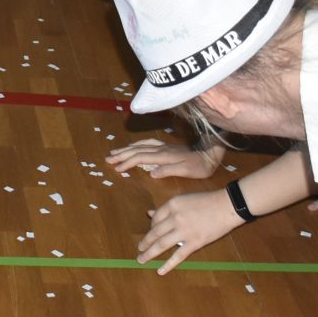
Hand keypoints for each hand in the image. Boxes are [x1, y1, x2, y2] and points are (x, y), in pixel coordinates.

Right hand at [107, 139, 223, 179]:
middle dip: (121, 154)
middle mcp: (160, 149)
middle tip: (108, 158)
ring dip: (126, 148)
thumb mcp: (186, 171)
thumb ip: (168, 171)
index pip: (140, 158)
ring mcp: (163, 146)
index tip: (116, 168)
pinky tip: (133, 146)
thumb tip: (151, 173)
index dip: (127, 162)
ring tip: (115, 152)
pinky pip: (146, 143)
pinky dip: (136, 144)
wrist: (210, 153)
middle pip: (137, 150)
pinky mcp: (166, 146)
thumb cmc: (199, 166)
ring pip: (140, 145)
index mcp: (163, 156)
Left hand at [136, 186, 243, 274]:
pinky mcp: (195, 242)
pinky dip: (168, 264)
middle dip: (145, 242)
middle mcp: (175, 218)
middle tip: (139, 249)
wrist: (227, 206)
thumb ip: (166, 208)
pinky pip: (178, 255)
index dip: (151, 227)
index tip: (149, 234)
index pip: (155, 218)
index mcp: (172, 204)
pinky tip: (160, 270)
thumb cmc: (206, 200)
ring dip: (150, 253)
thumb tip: (150, 213)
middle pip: (155, 232)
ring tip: (142, 259)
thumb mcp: (184, 199)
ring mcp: (184, 231)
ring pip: (162, 244)